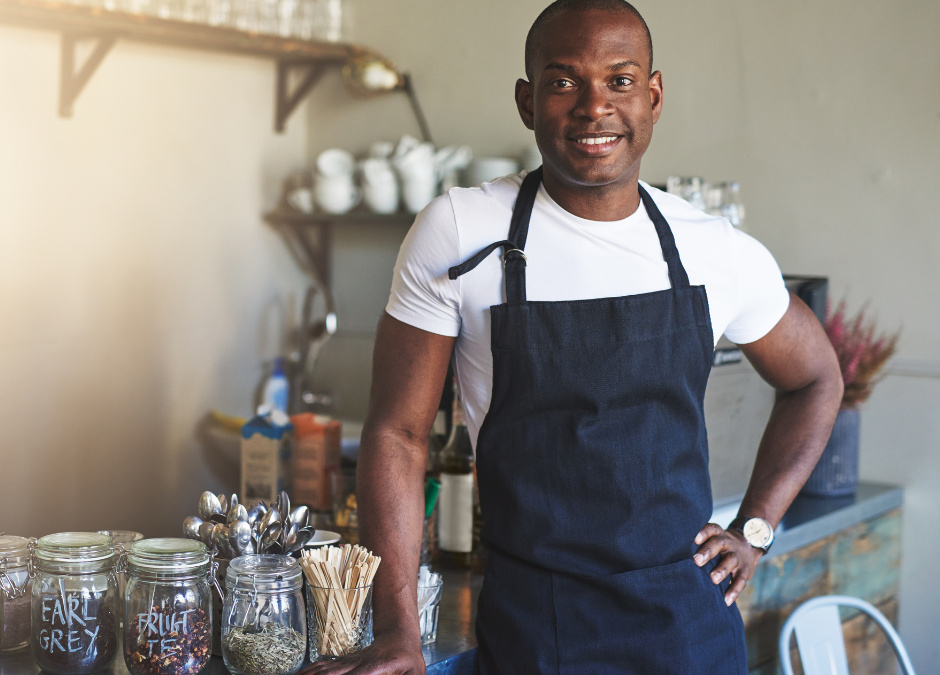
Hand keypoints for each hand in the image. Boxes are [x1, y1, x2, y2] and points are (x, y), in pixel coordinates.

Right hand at [299, 633, 425, 674]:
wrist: (400, 636)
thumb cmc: (409, 660)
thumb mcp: (414, 673)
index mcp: (374, 669)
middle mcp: (357, 665)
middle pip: (329, 674)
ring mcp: (349, 662)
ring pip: (323, 670)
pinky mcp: (345, 662)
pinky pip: (324, 667)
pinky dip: (309, 671)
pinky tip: (300, 674)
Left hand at [693, 522, 762, 605]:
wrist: (749, 545)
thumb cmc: (719, 543)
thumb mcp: (712, 537)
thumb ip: (697, 542)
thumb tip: (671, 549)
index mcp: (717, 534)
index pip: (710, 529)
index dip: (703, 533)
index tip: (695, 539)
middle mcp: (728, 542)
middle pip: (719, 544)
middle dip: (708, 551)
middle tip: (696, 561)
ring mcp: (738, 556)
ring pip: (731, 561)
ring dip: (722, 570)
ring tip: (713, 579)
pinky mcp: (745, 570)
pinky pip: (741, 580)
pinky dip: (734, 591)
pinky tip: (726, 601)